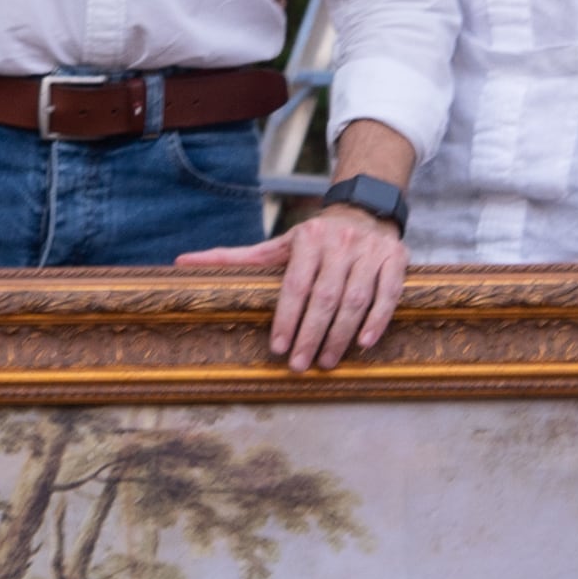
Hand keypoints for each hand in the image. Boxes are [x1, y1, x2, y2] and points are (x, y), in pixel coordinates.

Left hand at [182, 205, 407, 373]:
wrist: (363, 213)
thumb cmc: (313, 240)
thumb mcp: (276, 246)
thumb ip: (233, 258)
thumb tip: (181, 262)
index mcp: (308, 239)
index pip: (295, 284)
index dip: (287, 318)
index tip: (278, 348)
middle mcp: (340, 242)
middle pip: (326, 297)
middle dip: (311, 335)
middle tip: (300, 366)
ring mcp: (371, 251)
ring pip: (356, 299)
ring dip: (341, 335)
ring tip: (326, 362)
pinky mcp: (396, 258)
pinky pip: (388, 294)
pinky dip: (377, 320)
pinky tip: (363, 344)